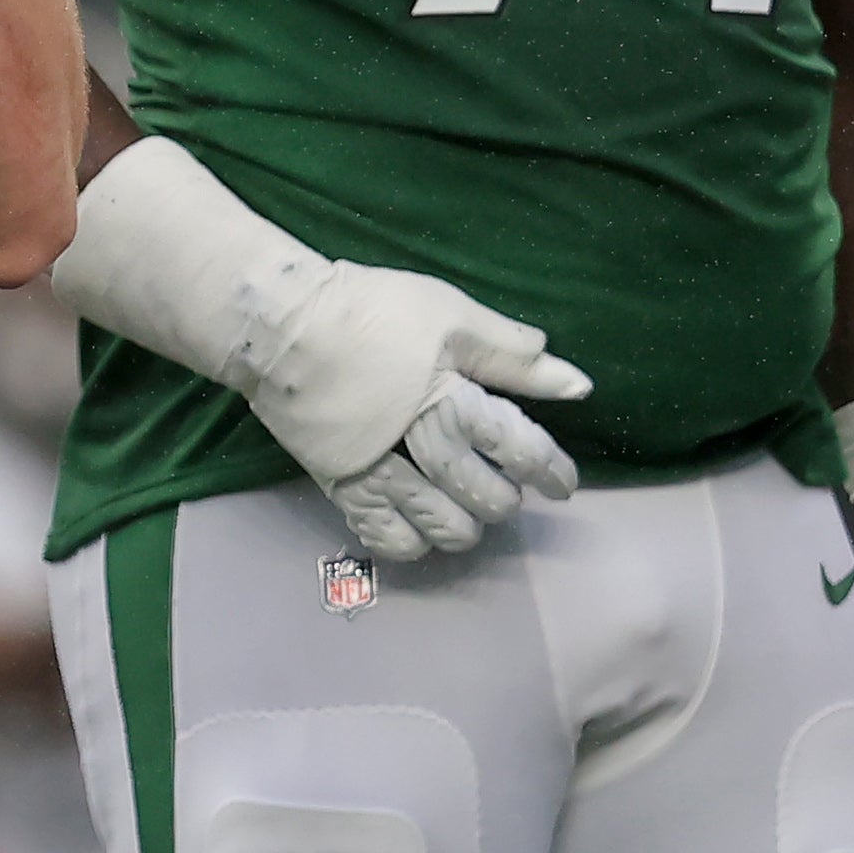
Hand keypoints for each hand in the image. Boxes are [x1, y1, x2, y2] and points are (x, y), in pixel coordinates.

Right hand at [246, 262, 591, 563]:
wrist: (278, 324)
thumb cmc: (368, 309)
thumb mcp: (447, 312)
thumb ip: (508, 351)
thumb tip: (575, 382)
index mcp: (447, 396)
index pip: (513, 444)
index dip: (545, 468)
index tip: (562, 485)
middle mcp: (413, 441)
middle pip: (475, 490)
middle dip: (501, 501)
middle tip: (508, 497)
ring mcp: (371, 468)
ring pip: (432, 521)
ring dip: (462, 529)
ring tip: (469, 523)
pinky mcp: (336, 482)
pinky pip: (378, 533)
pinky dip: (407, 543)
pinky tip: (420, 536)